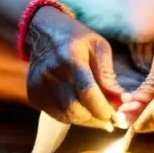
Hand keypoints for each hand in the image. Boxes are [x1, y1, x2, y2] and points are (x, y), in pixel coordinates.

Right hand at [26, 8, 124, 128]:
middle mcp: (52, 74)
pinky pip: (56, 115)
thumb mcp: (99, 47)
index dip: (102, 109)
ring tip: (95, 112)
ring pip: (66, 116)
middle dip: (95, 118)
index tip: (115, 116)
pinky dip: (71, 116)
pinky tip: (80, 107)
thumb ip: (108, 75)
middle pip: (75, 109)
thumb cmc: (76, 39)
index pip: (87, 92)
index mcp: (71, 59)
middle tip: (108, 116)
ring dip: (85, 119)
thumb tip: (120, 100)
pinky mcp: (33, 95)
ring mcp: (39, 86)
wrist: (43, 32)